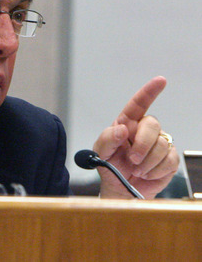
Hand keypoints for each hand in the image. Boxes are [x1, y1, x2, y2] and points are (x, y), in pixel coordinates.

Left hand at [93, 76, 179, 198]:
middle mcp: (144, 130)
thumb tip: (122, 129)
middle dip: (143, 144)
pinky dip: (156, 170)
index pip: (139, 104)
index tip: (160, 81)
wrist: (120, 189)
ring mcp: (158, 143)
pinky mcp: (169, 159)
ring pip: (161, 145)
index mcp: (127, 123)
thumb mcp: (101, 152)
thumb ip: (108, 139)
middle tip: (132, 159)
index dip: (149, 91)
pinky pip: (170, 160)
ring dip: (147, 161)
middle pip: (152, 125)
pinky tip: (146, 174)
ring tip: (136, 169)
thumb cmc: (109, 166)